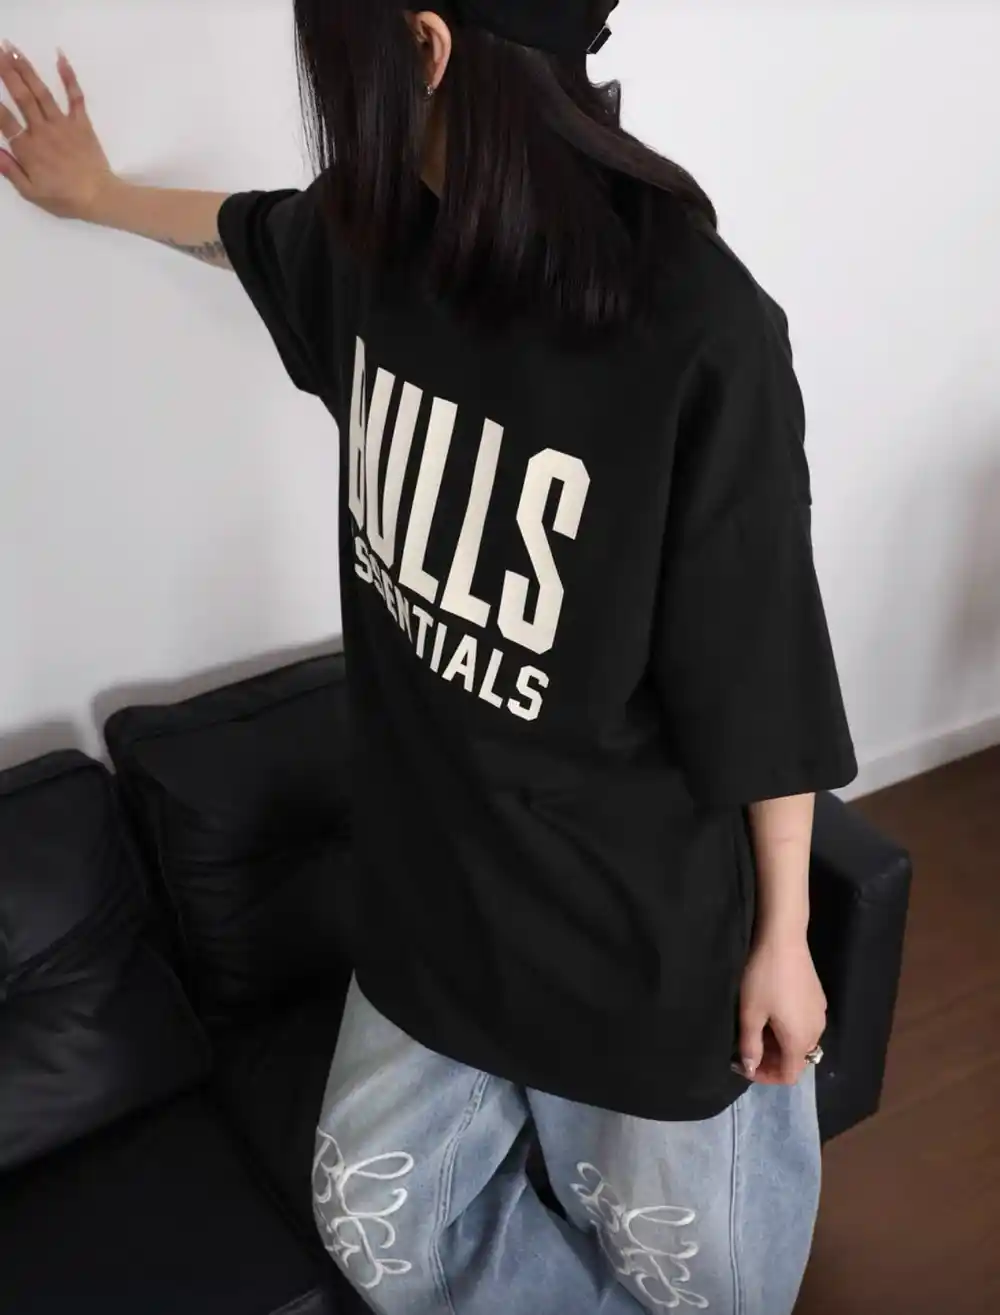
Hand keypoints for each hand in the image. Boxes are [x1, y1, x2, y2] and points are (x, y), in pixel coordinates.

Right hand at [0, 43, 113, 218]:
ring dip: (26, 68)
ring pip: (41, 91)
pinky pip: (75, 96)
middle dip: (6, 71)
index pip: (3, 119)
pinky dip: (69, 76)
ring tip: (12, 48)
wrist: (100, 198)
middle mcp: (42, 130)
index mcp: (27, 148)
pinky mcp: (82, 123)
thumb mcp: (31, 192)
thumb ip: (10, 170)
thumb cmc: (64, 199)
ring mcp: (63, 124)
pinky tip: (60, 56)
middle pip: (21, 96)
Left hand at [736, 933, 825, 1085]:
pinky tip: (773, 1012)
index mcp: (800, 1040)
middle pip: (796, 1060)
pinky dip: (789, 1028)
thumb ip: (750, 1045)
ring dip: (780, 1044)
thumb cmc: (764, 978)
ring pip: (801, 1041)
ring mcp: (820, 1013)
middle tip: (746, 1048)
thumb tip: (750, 1068)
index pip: (788, 1076)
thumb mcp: (751, 1013)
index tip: (744, 1066)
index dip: (766, 1077)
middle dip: (771, 1061)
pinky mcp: (819, 998)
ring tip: (757, 1031)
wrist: (784, 939)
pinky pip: (805, 1024)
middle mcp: (816, 1032)